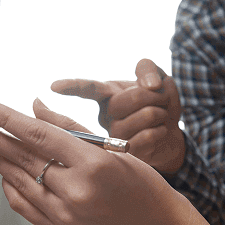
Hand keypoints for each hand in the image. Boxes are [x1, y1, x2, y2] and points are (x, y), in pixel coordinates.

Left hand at [0, 98, 213, 224]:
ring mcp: (65, 215)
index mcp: (92, 165)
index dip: (10, 120)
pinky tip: (4, 172)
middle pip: (24, 159)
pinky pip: (24, 205)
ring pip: (18, 182)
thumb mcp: (110, 147)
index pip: (39, 136)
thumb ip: (69, 127)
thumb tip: (34, 107)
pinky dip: (11, 187)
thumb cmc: (139, 182)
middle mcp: (75, 192)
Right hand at [52, 59, 185, 172]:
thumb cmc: (159, 104)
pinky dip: (162, 130)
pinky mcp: (126, 156)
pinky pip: (147, 137)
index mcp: (107, 95)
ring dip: (161, 112)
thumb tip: (149, 83)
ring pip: (142, 117)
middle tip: (161, 100)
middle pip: (128, 99)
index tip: (54, 87)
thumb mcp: (156, 78)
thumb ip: (149, 69)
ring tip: (161, 116)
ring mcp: (113, 138)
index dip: (71, 87)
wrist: (171, 136)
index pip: (88, 88)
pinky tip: (160, 132)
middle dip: (154, 95)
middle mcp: (105, 116)